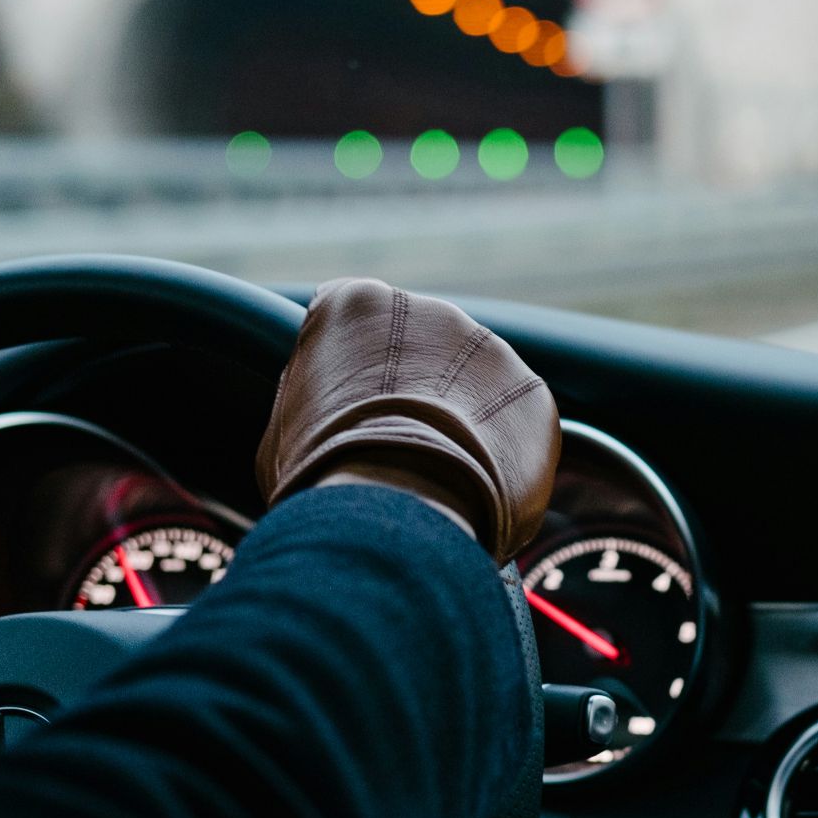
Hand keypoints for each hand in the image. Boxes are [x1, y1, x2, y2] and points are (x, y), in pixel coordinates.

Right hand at [256, 279, 560, 563]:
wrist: (394, 512)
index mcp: (357, 305)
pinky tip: (474, 491)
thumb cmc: (321, 476)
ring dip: (462, 422)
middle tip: (397, 452)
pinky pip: (515, 426)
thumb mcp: (285, 426)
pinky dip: (501, 457)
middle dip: (415, 395)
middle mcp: (431, 311)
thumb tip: (324, 404)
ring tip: (436, 479)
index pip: (355, 325)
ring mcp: (491, 350)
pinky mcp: (532, 396)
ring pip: (475, 386)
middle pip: (423, 351)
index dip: (353, 376)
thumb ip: (313, 394)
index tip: (350, 414)